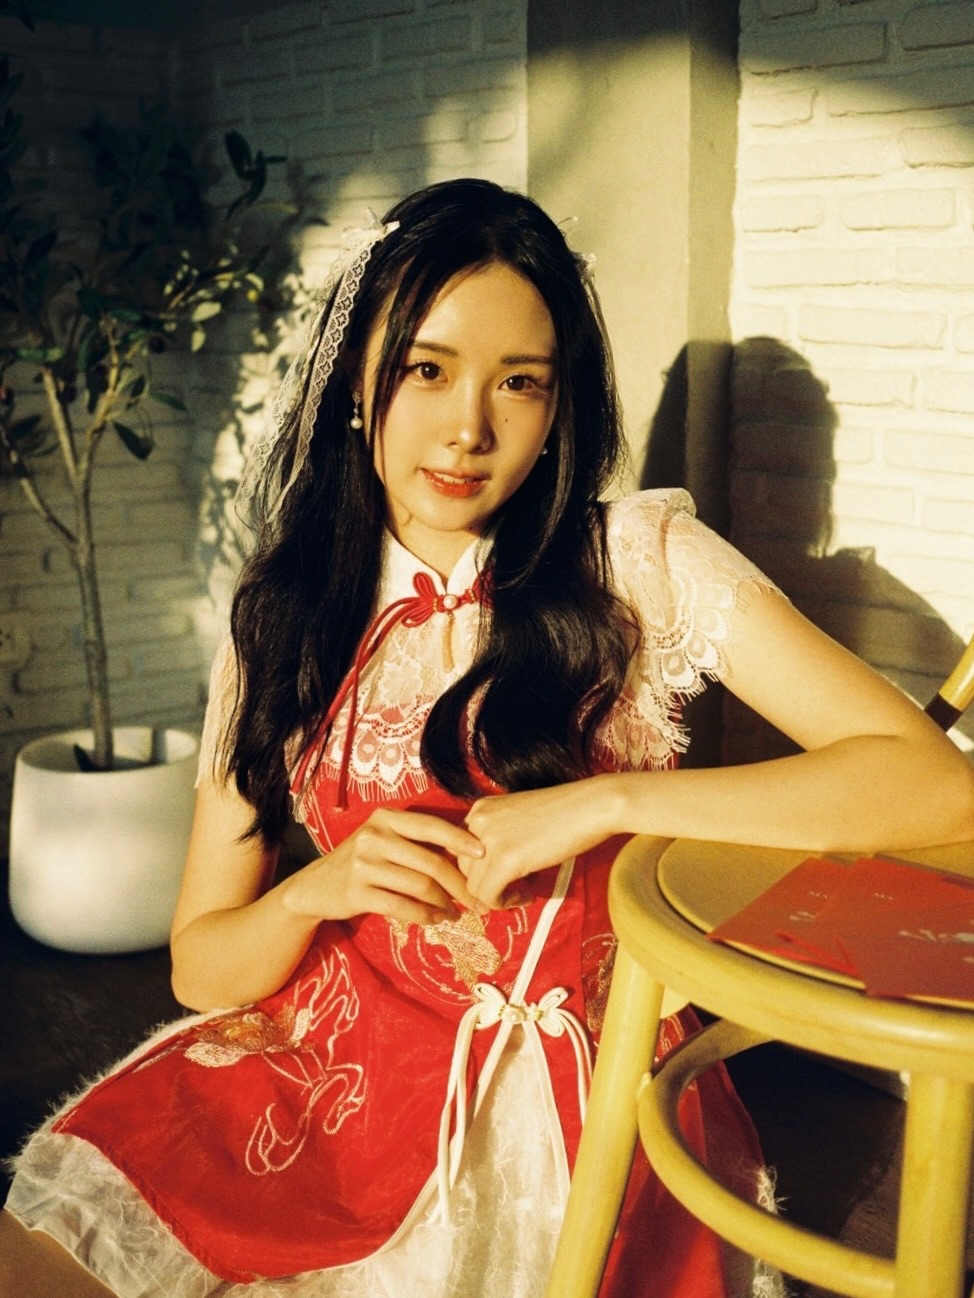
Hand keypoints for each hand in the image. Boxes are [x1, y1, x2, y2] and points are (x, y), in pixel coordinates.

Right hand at [282, 808, 483, 926]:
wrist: (315, 886)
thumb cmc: (363, 862)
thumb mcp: (384, 841)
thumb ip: (416, 843)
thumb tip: (468, 854)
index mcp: (385, 818)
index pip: (430, 825)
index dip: (459, 839)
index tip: (484, 853)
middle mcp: (374, 836)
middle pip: (430, 861)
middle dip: (459, 884)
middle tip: (477, 901)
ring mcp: (363, 864)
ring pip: (419, 886)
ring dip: (444, 904)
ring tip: (455, 913)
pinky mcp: (357, 893)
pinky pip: (402, 907)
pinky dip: (425, 916)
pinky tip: (435, 920)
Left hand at [460, 777, 617, 908]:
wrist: (592, 806)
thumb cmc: (565, 812)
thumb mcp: (519, 819)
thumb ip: (500, 838)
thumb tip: (491, 873)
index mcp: (480, 809)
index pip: (459, 850)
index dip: (476, 871)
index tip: (496, 881)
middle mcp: (478, 821)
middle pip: (463, 868)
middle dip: (483, 886)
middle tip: (508, 893)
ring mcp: (489, 840)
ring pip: (473, 886)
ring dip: (495, 897)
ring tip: (520, 894)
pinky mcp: (505, 859)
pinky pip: (488, 895)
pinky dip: (503, 904)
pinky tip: (525, 896)